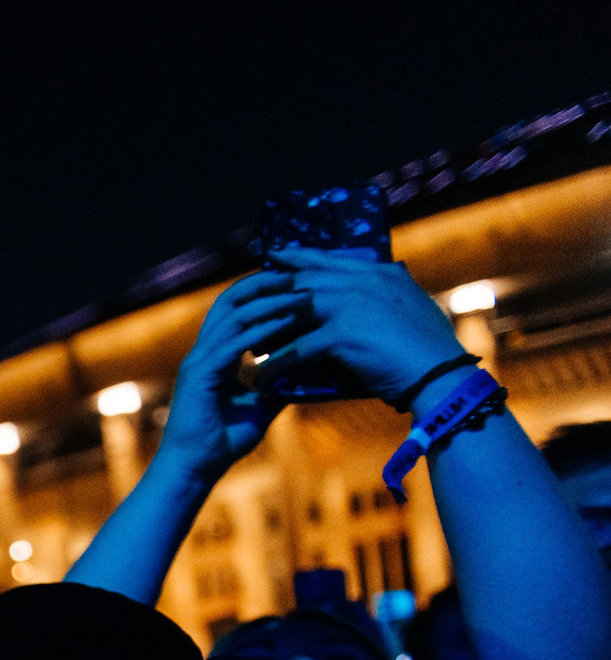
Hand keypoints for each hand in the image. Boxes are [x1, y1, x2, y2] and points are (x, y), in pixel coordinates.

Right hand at [156, 272, 304, 480]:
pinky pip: (234, 343)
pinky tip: (286, 321)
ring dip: (269, 302)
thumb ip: (278, 386)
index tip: (295, 284)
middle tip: (300, 275)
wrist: (195, 468)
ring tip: (300, 293)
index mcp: (213, 356)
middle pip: (230, 301)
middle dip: (265, 284)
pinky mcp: (200, 375)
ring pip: (233, 316)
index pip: (235, 310)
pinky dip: (261, 330)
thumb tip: (306, 374)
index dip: (262, 292)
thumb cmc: (222, 442)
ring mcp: (199, 361)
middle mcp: (203, 352)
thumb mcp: (261, 406)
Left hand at [262, 249, 465, 404]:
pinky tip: (263, 377)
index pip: (330, 261)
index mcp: (382, 274)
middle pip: (306, 281)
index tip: (277, 255)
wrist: (440, 374)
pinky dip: (277, 364)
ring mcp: (352, 305)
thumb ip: (388, 298)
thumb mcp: (411, 310)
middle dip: (273, 290)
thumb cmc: (428, 350)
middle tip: (247, 298)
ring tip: (248, 342)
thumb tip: (376, 295)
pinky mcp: (343, 333)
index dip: (301, 258)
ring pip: (295, 311)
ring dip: (269, 328)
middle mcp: (365, 282)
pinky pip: (297, 348)